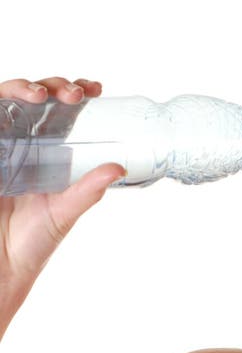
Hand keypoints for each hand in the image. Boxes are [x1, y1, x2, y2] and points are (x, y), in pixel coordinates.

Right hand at [0, 76, 125, 337]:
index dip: (75, 95)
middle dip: (55, 86)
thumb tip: (119, 168)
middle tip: (76, 94)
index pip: (60, 113)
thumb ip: (87, 190)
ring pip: (8, 99)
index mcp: (45, 154)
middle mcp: (20, 143)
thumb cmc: (32, 242)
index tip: (95, 90)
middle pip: (35, 98)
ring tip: (44, 94)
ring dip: (25, 87)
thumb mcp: (64, 212)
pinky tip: (21, 102)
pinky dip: (1, 100)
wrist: (4, 265)